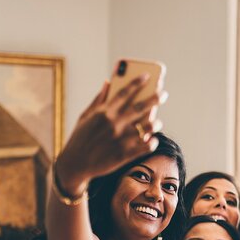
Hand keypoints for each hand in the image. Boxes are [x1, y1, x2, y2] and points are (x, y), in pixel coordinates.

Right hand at [55, 77, 167, 191]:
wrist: (75, 164)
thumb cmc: (79, 138)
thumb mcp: (85, 116)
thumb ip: (98, 99)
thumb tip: (108, 82)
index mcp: (104, 113)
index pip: (124, 93)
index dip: (137, 83)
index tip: (147, 76)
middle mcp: (114, 124)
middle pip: (140, 107)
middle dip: (154, 98)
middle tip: (163, 94)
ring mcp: (120, 139)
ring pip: (146, 127)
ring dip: (155, 122)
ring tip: (157, 121)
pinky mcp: (124, 155)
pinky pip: (145, 147)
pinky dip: (151, 142)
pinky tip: (153, 140)